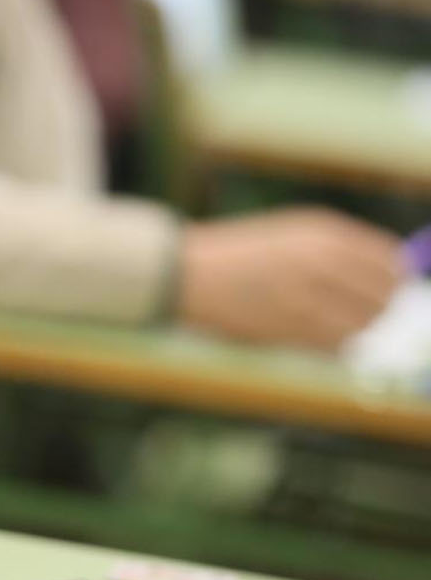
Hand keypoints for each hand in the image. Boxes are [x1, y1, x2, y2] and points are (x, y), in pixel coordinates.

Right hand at [178, 208, 403, 350]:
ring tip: (340, 328)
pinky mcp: (288, 326)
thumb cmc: (237, 255)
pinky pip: (332, 343)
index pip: (387, 260)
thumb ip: (336, 251)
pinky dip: (335, 346)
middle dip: (380, 308)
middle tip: (368, 316)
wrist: (186, 273)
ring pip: (361, 323)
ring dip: (358, 330)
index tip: (391, 289)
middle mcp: (319, 261)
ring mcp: (305, 294)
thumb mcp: (290, 236)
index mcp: (322, 233)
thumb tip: (387, 274)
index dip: (393, 279)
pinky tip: (321, 340)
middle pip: (381, 295)